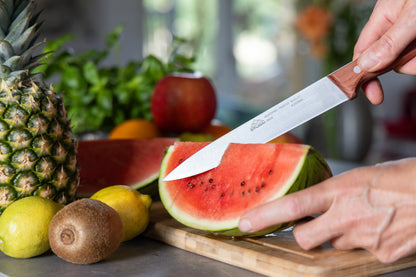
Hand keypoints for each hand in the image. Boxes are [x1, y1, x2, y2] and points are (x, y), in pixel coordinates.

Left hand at [238, 158, 415, 262]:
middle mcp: (347, 216)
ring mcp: (365, 238)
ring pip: (337, 246)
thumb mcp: (360, 177)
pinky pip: (364, 253)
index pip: (292, 205)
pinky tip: (384, 227)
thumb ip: (336, 194)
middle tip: (314, 226)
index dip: (264, 216)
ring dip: (343, 237)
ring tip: (366, 218)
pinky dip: (369, 243)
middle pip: (305, 239)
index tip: (245, 223)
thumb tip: (321, 205)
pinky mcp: (382, 254)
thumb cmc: (404, 177)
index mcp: (340, 189)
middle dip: (305, 236)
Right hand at [354, 0, 415, 104]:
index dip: (364, 75)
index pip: (363, 52)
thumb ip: (389, 42)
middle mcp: (396, 25)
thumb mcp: (413, 17)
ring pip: (410, 60)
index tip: (373, 94)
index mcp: (384, 17)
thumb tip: (366, 65)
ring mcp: (412, 32)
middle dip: (406, 63)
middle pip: (390, 60)